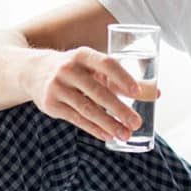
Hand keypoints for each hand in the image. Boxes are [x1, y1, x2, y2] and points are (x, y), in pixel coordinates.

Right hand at [30, 47, 146, 142]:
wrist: (34, 71)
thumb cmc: (75, 69)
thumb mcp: (93, 67)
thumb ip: (121, 80)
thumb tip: (156, 94)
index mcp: (83, 55)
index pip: (106, 64)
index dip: (122, 78)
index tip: (137, 93)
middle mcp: (69, 69)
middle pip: (98, 92)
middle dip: (119, 109)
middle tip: (137, 123)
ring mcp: (58, 87)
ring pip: (87, 109)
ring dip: (108, 123)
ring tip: (126, 135)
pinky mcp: (51, 105)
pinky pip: (76, 119)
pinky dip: (94, 129)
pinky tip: (108, 136)